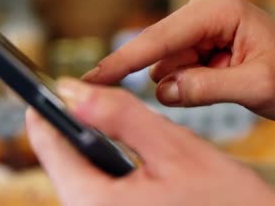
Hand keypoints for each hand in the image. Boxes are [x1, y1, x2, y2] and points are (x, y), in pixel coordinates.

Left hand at [26, 78, 274, 205]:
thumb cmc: (229, 204)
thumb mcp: (174, 149)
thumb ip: (119, 115)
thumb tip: (71, 88)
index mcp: (92, 203)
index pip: (46, 143)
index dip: (46, 104)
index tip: (49, 80)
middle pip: (64, 160)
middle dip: (80, 124)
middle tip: (99, 94)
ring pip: (85, 173)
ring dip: (97, 144)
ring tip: (121, 121)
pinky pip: (102, 192)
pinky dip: (111, 166)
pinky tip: (136, 156)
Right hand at [83, 0, 274, 122]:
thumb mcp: (257, 87)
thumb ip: (207, 88)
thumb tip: (161, 89)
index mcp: (219, 7)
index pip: (162, 37)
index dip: (124, 60)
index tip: (92, 78)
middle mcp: (206, 7)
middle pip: (160, 49)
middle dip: (167, 77)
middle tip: (199, 91)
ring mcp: (203, 23)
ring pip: (168, 62)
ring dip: (184, 82)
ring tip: (228, 85)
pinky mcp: (203, 40)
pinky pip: (179, 67)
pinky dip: (189, 82)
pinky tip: (220, 84)